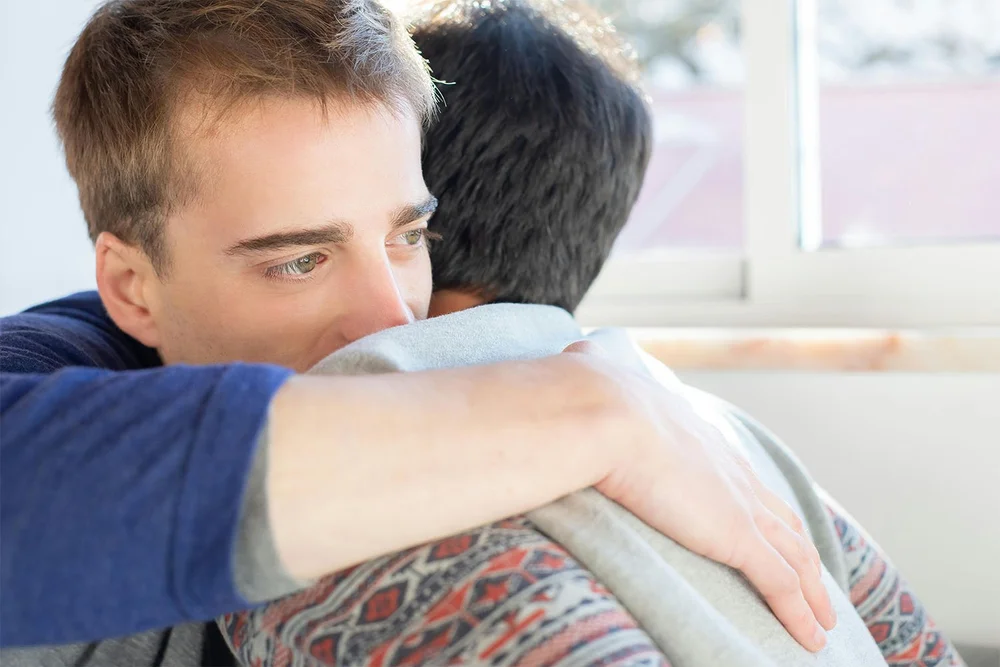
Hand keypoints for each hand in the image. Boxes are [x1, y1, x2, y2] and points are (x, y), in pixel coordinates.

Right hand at [563, 341, 836, 651]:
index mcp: (699, 437)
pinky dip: (798, 614)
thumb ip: (593, 367)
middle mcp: (729, 470)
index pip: (743, 479)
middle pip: (782, 519)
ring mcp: (738, 503)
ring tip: (823, 620)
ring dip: (812, 592)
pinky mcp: (736, 536)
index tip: (767, 524)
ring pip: (794, 555)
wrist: (599, 409)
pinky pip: (779, 584)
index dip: (760, 506)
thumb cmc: (588, 394)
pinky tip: (810, 639)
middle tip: (813, 578)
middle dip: (800, 550)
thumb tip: (575, 356)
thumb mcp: (595, 373)